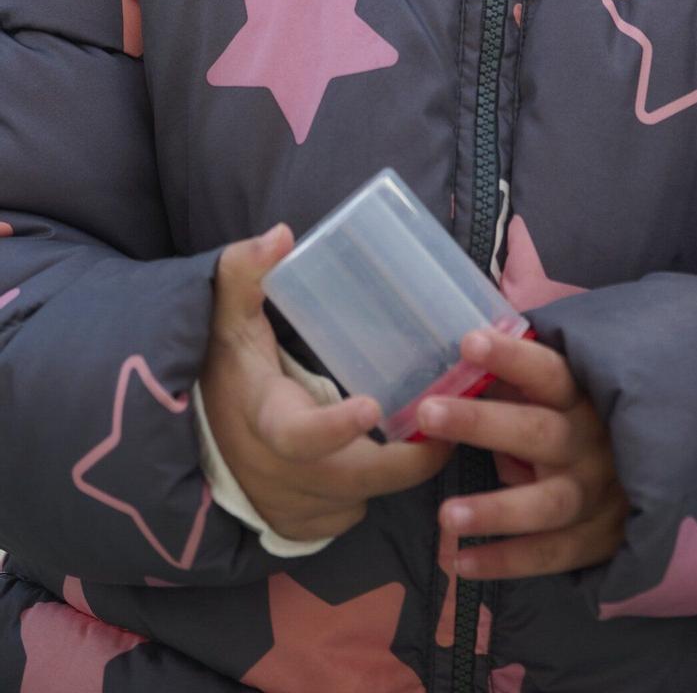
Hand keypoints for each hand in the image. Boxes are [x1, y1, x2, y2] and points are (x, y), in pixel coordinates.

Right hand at [199, 225, 451, 544]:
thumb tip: (280, 234)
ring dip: (391, 474)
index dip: (335, 427)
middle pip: (354, 478)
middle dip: (408, 459)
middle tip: (450, 423)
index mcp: (265, 417)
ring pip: (359, 499)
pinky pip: (347, 517)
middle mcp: (277, 473)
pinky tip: (379, 459)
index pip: (300, 435)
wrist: (179, 439)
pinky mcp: (294, 529)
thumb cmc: (221, 369)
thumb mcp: (225, 319)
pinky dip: (366, 494)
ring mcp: (286, 507)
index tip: (374, 405)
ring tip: (426, 434)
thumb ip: (243, 273)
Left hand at [419, 330, 629, 579]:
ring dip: (496, 510)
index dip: (512, 357)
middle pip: (539, 433)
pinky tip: (460, 562)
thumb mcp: (563, 397)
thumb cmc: (584, 425)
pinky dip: (507, 562)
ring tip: (445, 515)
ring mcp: (598, 497)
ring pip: (548, 504)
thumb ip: (517, 386)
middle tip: (427, 413)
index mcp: (585, 399)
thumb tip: (457, 371)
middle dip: (482, 423)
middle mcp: (593, 445)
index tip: (468, 342)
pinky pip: (550, 555)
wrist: (650, 479)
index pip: (548, 372)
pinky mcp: (598, 540)